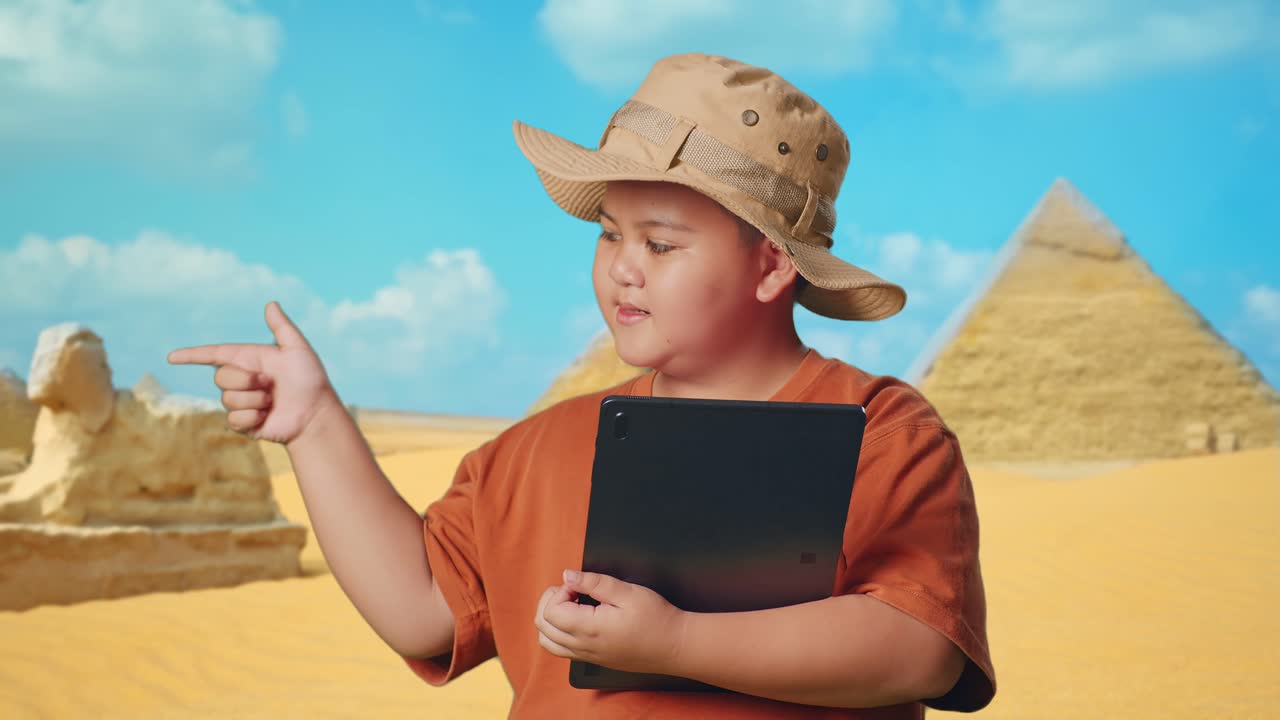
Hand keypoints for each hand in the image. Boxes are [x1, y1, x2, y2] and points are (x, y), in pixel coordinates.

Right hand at [167, 301, 335, 444]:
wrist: (316, 414)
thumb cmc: (311, 380)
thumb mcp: (298, 350)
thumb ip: (282, 328)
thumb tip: (271, 304)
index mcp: (249, 360)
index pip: (214, 355)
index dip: (192, 355)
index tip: (171, 357)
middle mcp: (241, 380)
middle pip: (220, 377)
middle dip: (246, 381)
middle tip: (270, 384)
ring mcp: (241, 402)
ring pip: (228, 399)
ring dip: (255, 400)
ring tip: (273, 401)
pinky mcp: (243, 423)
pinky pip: (234, 419)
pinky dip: (253, 417)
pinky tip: (268, 416)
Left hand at [534, 570, 687, 675]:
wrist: (674, 646)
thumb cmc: (656, 618)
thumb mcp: (628, 592)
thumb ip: (595, 582)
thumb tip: (568, 575)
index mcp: (589, 629)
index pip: (551, 611)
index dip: (559, 592)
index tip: (579, 586)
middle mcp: (583, 647)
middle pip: (543, 626)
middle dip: (550, 602)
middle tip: (572, 590)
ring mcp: (587, 656)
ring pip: (547, 642)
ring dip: (550, 619)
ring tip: (570, 603)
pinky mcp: (593, 660)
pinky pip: (561, 650)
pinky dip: (557, 632)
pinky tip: (576, 618)